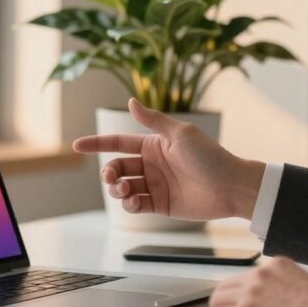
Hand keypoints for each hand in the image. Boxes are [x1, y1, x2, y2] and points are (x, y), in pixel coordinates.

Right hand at [72, 98, 264, 220]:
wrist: (230, 187)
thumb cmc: (209, 157)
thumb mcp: (180, 134)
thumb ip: (153, 120)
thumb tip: (131, 101)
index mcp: (154, 144)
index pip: (118, 143)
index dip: (97, 144)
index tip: (76, 145)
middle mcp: (152, 164)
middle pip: (117, 167)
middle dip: (109, 173)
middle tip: (112, 178)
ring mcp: (156, 185)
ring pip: (123, 188)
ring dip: (117, 189)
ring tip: (124, 191)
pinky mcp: (161, 205)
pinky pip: (136, 205)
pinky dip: (129, 204)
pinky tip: (133, 202)